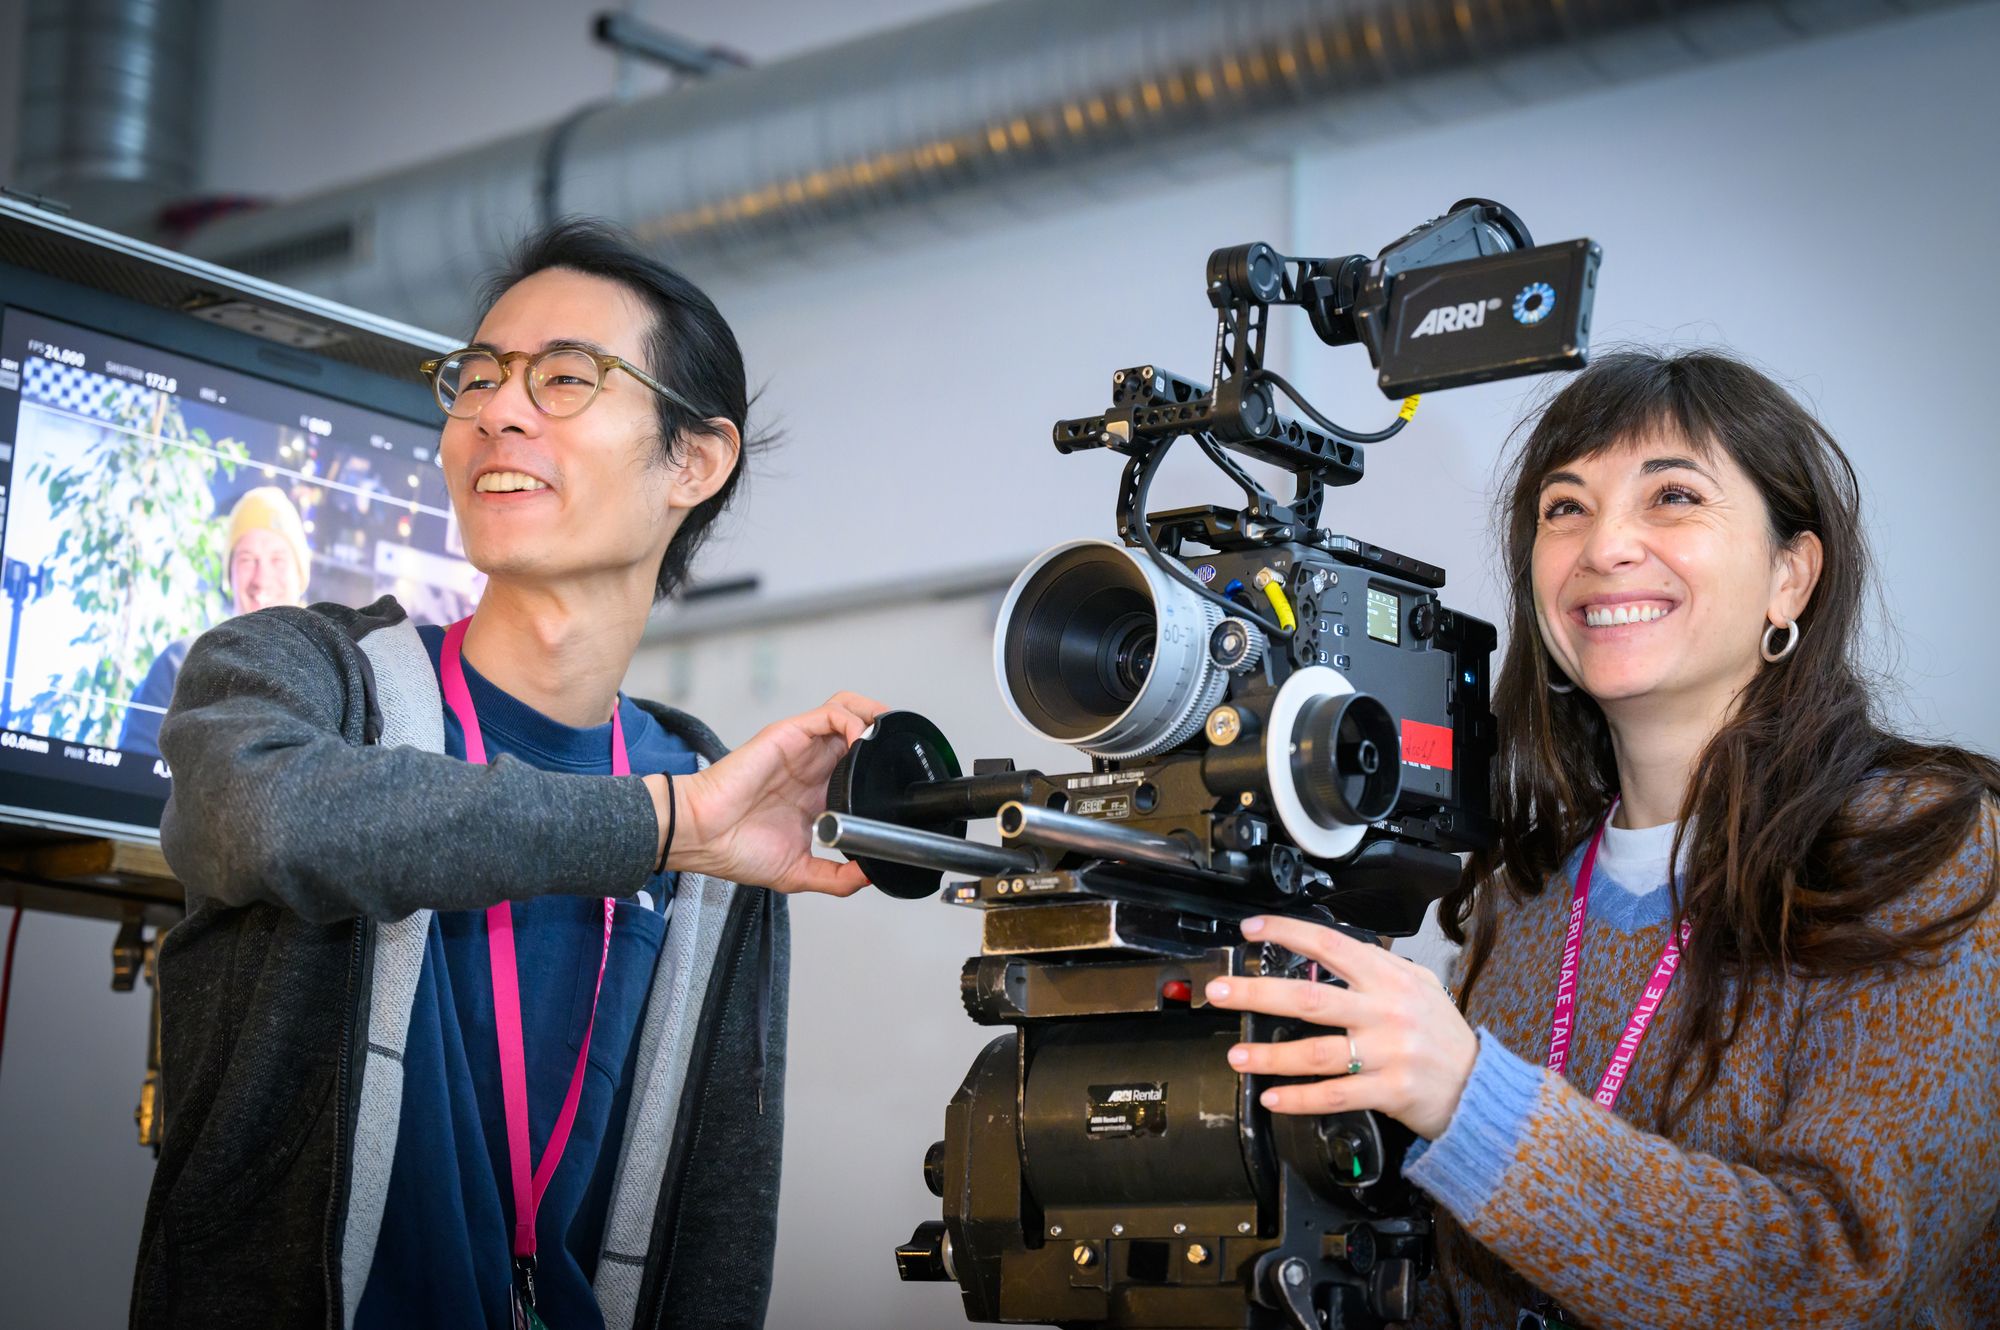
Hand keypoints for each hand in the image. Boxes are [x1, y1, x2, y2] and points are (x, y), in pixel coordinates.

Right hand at [646, 691, 887, 895]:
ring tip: (886, 737)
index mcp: (816, 793)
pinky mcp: (788, 734)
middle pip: (857, 730)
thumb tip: (869, 877)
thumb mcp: (797, 873)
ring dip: (873, 717)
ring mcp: (800, 748)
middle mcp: (811, 766)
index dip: (882, 767)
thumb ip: (835, 879)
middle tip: (902, 751)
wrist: (701, 836)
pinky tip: (862, 741)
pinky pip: (830, 714)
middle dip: (886, 732)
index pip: (858, 765)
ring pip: (847, 712)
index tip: (903, 783)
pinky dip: (853, 721)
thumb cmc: (734, 849)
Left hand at [1203, 914, 1476, 1140]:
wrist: (1481, 1088)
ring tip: (1237, 1055)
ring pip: (1315, 1052)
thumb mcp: (1422, 987)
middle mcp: (1385, 1011)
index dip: (1287, 933)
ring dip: (1269, 1055)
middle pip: (1309, 998)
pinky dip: (1299, 1098)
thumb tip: (1333, 950)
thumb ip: (1381, 967)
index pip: (1329, 944)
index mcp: (1389, 979)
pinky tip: (1272, 1098)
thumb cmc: (1444, 1037)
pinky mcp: (1390, 1091)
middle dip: (1256, 994)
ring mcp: (1387, 1053)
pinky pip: (1335, 1095)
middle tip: (1219, 993)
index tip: (1251, 930)